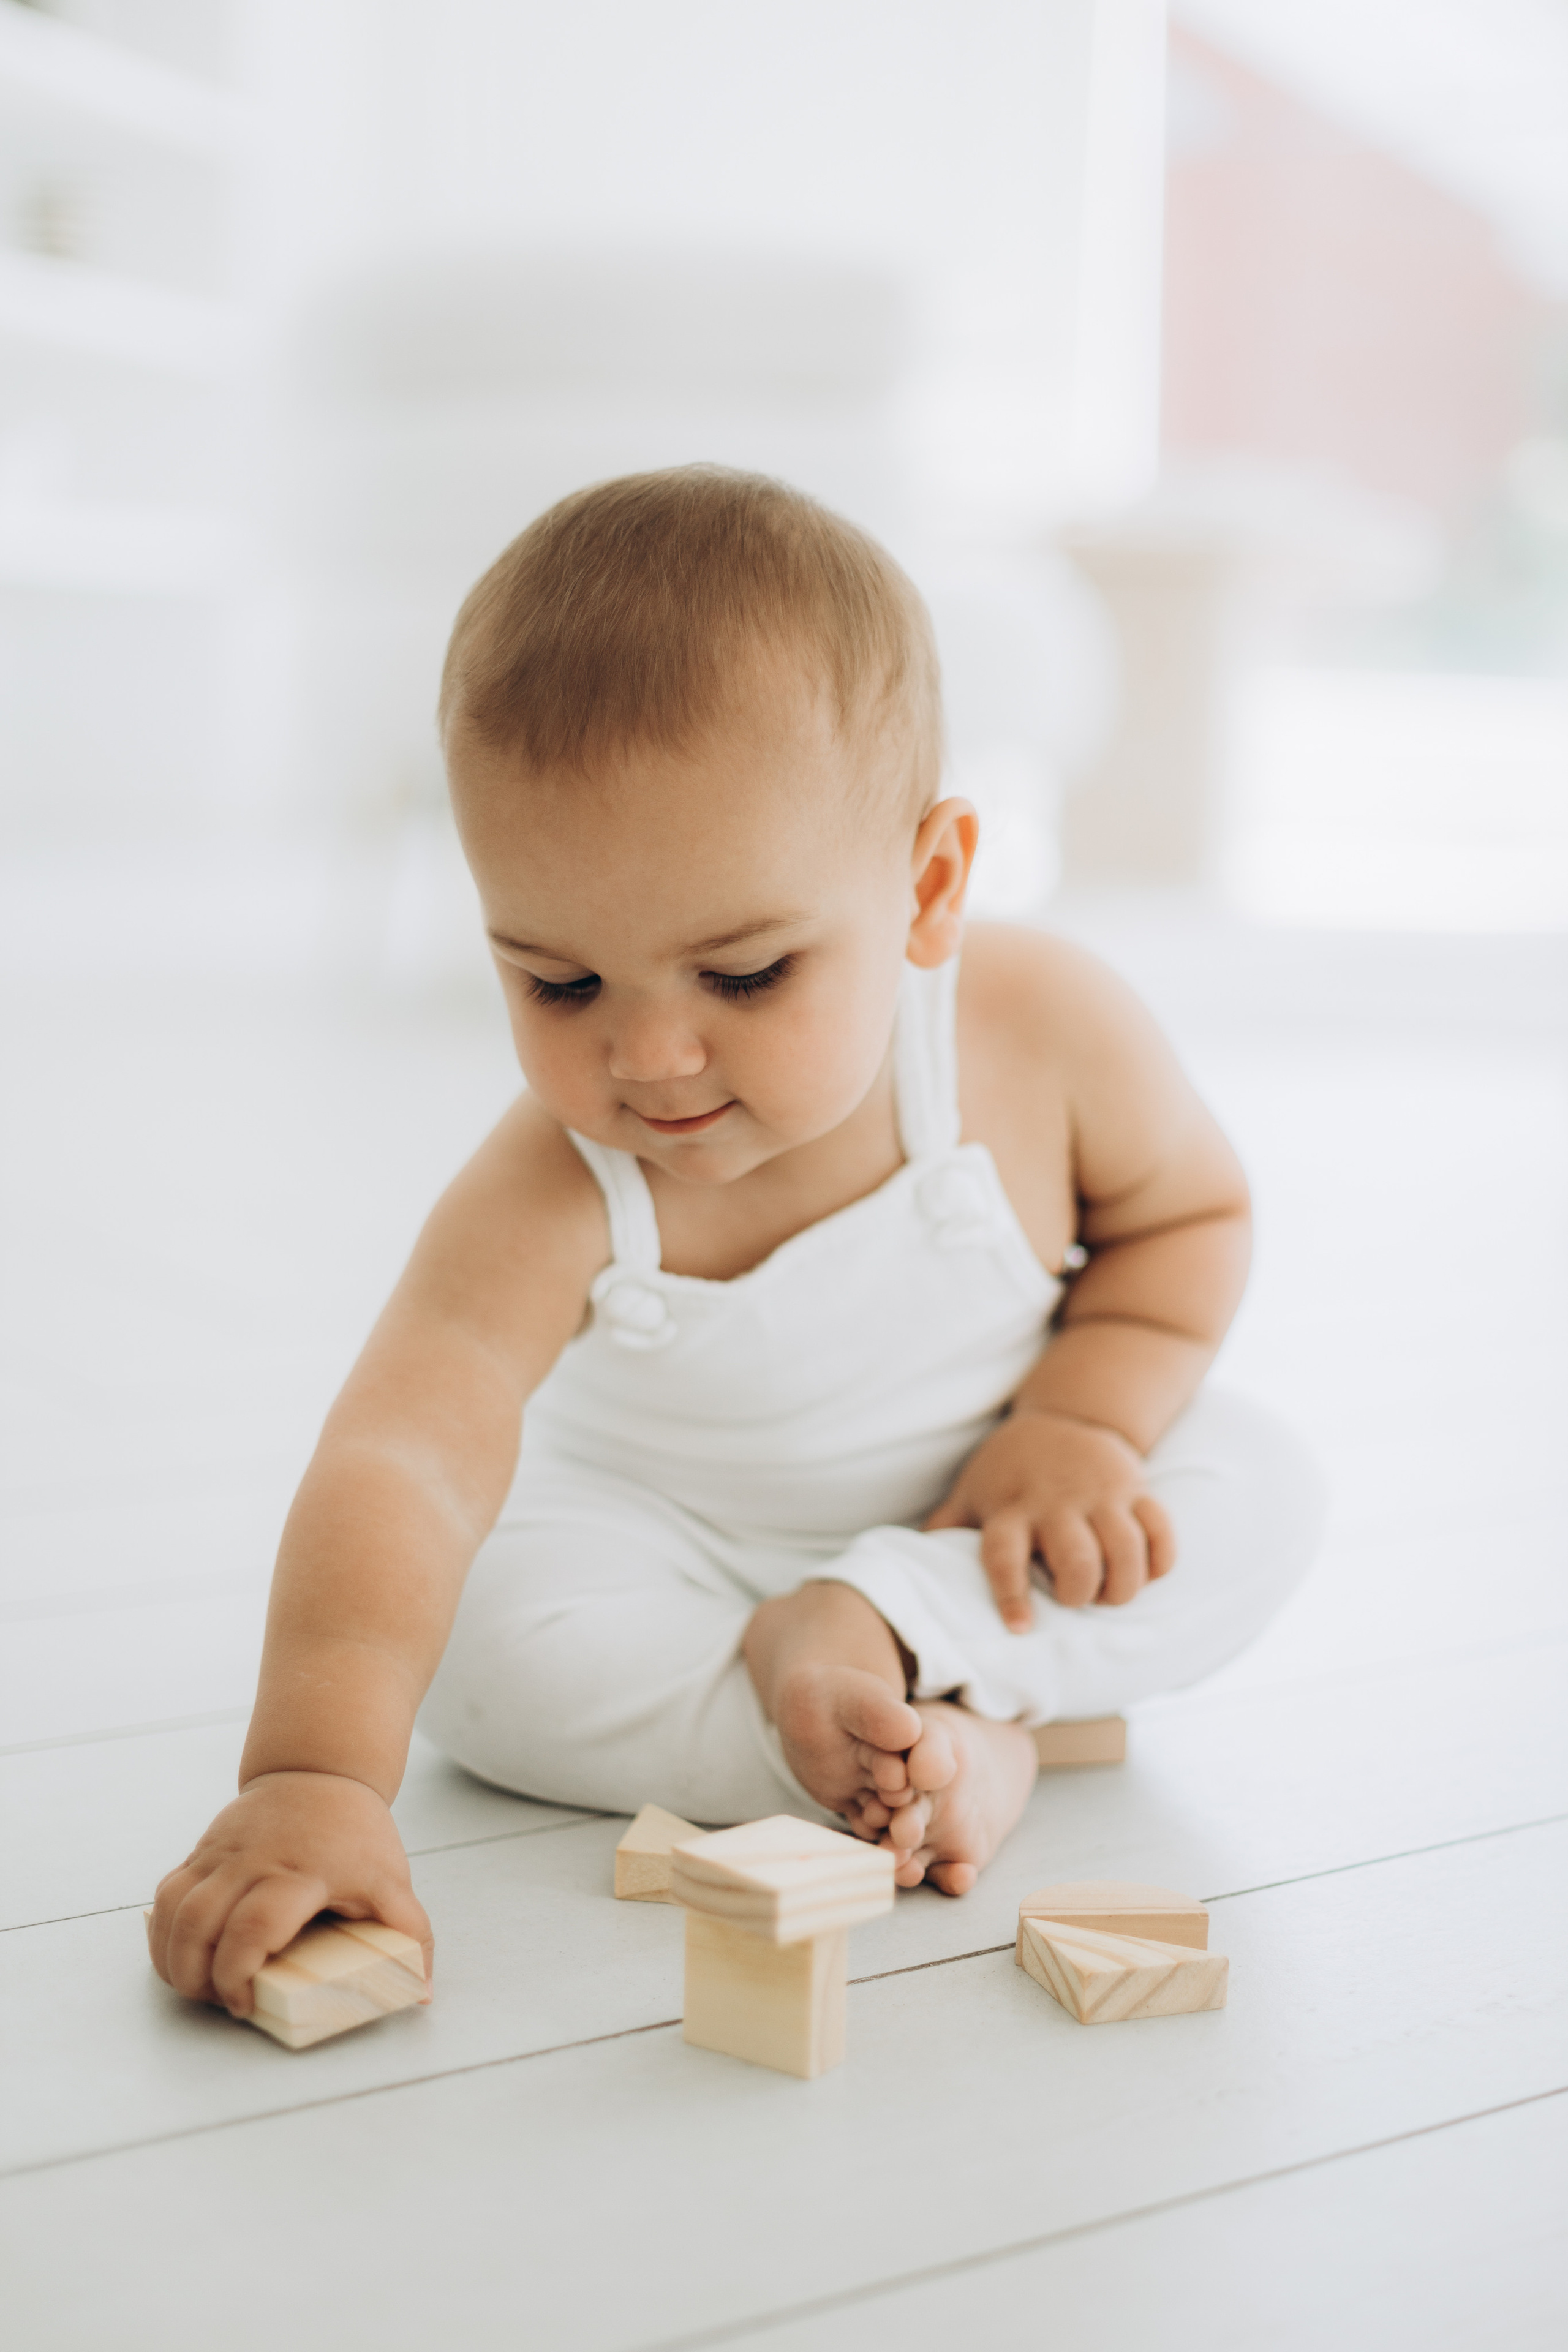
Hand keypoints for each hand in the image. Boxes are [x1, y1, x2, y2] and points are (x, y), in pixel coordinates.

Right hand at [148, 1770, 432, 2017]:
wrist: (319, 1770)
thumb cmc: (357, 1833)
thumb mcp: (391, 1880)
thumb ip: (408, 1934)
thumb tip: (421, 1991)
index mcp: (303, 1873)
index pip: (256, 1926)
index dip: (240, 1974)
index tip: (246, 2004)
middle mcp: (254, 1861)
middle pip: (200, 1924)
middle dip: (198, 1978)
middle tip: (221, 2001)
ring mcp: (222, 1854)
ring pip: (173, 1911)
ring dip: (172, 1961)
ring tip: (197, 1986)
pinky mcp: (201, 1853)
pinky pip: (166, 1896)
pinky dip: (161, 1935)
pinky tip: (178, 1959)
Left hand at [925, 1406, 1174, 1629]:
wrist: (1064, 1415)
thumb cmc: (1010, 1470)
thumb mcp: (970, 1493)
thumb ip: (945, 1531)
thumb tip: (905, 1574)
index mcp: (1010, 1511)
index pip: (1004, 1557)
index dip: (1012, 1595)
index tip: (1020, 1628)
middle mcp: (1055, 1504)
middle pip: (1077, 1561)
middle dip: (1081, 1593)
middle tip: (1076, 1598)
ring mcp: (1100, 1495)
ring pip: (1125, 1550)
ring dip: (1123, 1585)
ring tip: (1111, 1594)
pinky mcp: (1136, 1488)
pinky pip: (1161, 1530)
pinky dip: (1160, 1560)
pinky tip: (1147, 1571)